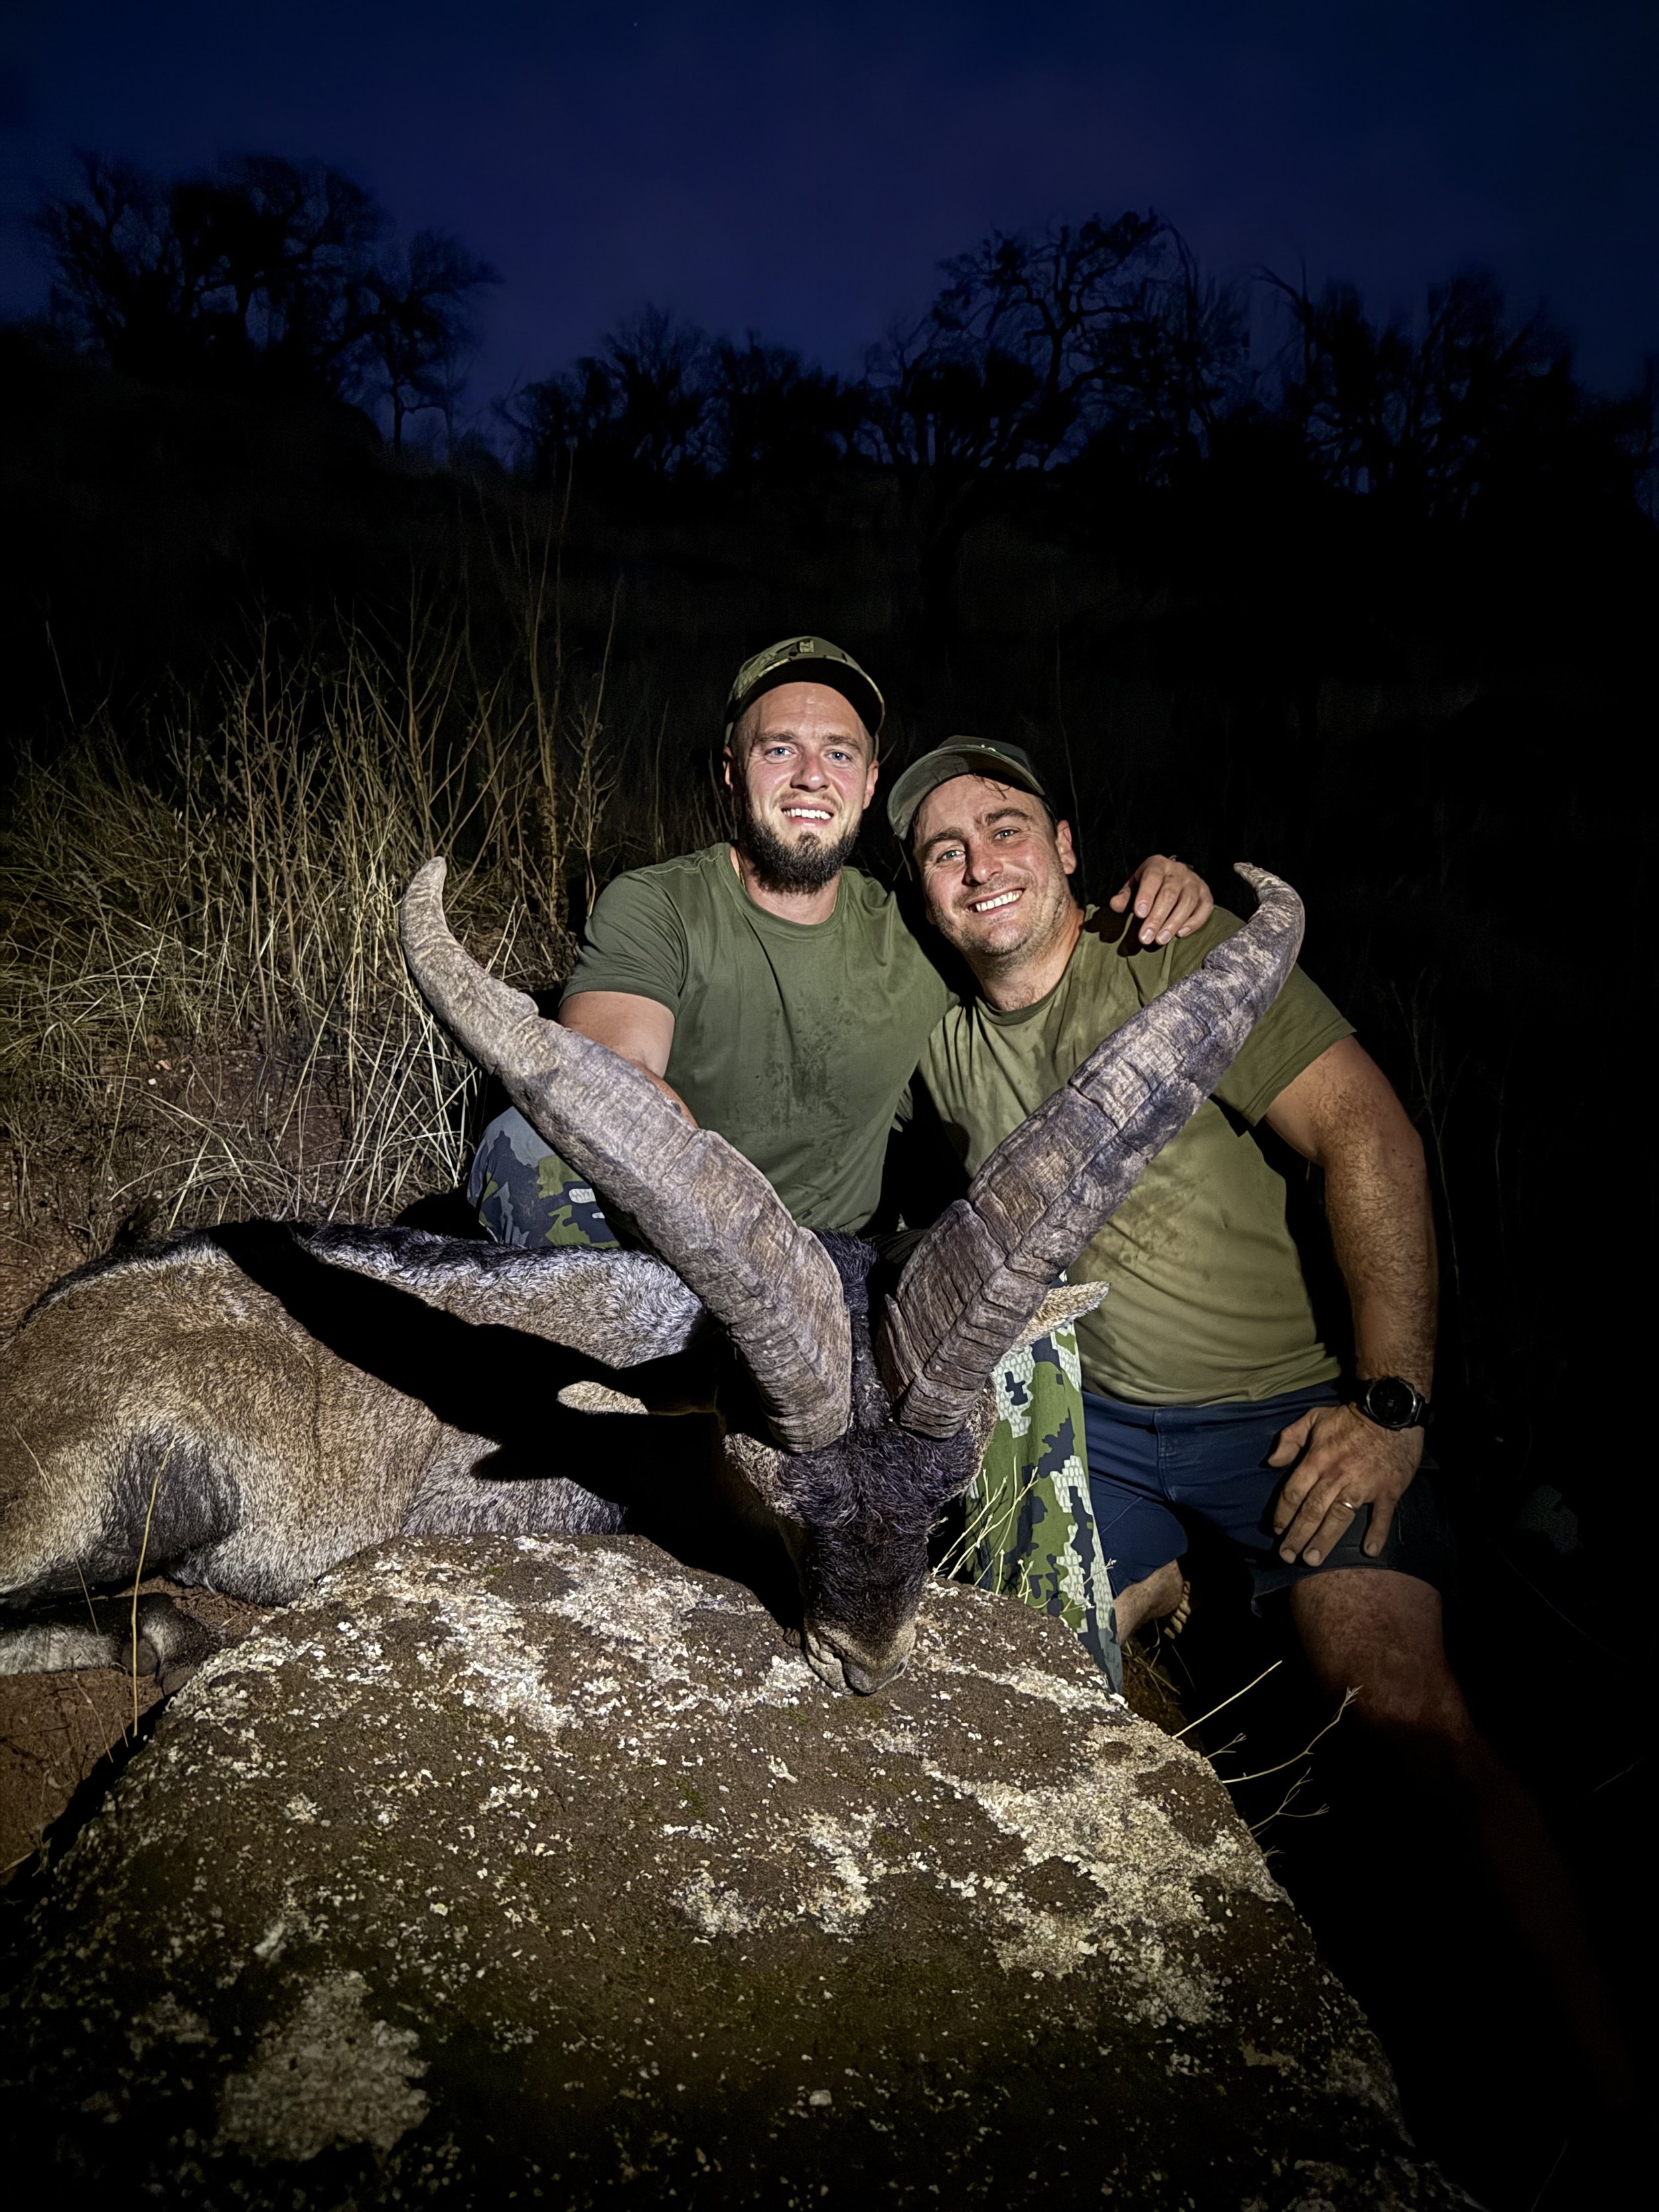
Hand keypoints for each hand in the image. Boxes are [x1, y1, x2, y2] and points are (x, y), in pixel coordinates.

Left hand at [1108, 855, 1213, 945]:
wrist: (1174, 878)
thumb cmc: (1149, 886)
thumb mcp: (1134, 887)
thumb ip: (1125, 896)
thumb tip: (1115, 905)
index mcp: (1158, 865)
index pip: (1153, 878)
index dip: (1146, 895)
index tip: (1139, 914)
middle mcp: (1178, 871)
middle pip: (1169, 894)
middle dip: (1156, 918)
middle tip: (1145, 937)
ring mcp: (1195, 882)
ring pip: (1187, 902)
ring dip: (1173, 923)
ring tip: (1160, 940)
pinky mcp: (1206, 895)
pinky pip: (1204, 909)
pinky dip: (1193, 922)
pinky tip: (1181, 934)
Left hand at [1267, 1403, 1423, 1564]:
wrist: (1391, 1409)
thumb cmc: (1350, 1417)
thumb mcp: (1314, 1418)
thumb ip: (1289, 1439)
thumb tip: (1271, 1462)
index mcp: (1318, 1459)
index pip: (1294, 1492)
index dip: (1282, 1513)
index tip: (1276, 1529)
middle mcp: (1337, 1475)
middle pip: (1312, 1511)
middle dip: (1297, 1535)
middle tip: (1287, 1556)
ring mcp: (1364, 1485)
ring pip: (1339, 1518)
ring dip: (1324, 1540)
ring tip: (1312, 1559)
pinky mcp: (1388, 1490)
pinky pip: (1381, 1516)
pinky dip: (1377, 1534)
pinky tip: (1369, 1551)